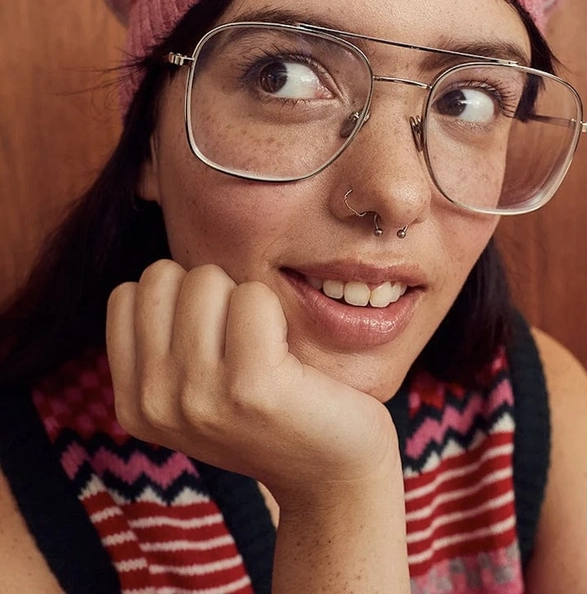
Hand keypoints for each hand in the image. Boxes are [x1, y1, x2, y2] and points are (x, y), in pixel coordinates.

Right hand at [106, 260, 399, 506]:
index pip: (128, 294)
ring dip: (245, 299)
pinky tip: (290, 356)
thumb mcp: (196, 384)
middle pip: (163, 276)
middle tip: (245, 341)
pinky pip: (254, 296)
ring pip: (205, 278)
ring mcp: (198, 398)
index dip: (178, 297)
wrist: (332, 471)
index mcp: (134, 403)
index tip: (213, 337)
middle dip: (210, 291)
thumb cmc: (269, 410)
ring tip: (267, 349)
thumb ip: (165, 337)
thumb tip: (159, 241)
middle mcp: (154, 403)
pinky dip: (277, 311)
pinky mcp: (252, 387)